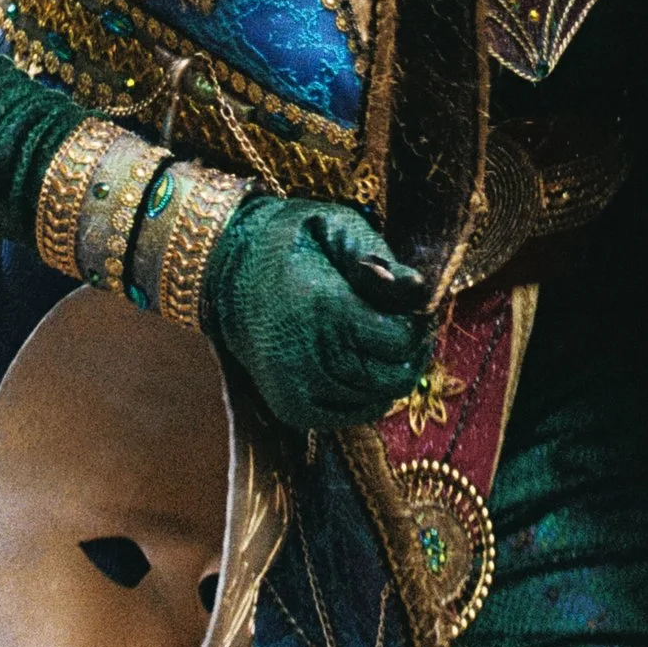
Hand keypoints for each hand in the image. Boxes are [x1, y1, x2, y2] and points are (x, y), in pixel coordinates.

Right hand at [200, 197, 430, 432]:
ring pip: (376, 399)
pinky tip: (363, 369)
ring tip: (381, 343)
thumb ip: (380, 258)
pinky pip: (350, 418)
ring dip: (390, 374)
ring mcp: (296, 386)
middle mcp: (308, 355)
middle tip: (405, 326)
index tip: (413, 308)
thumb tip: (419, 290)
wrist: (229, 270)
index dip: (418, 324)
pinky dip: (367, 398)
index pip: (401, 340)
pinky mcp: (290, 406)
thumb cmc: (294, 243)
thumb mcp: (337, 228)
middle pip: (394, 376)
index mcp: (324, 307)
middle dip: (411, 352)